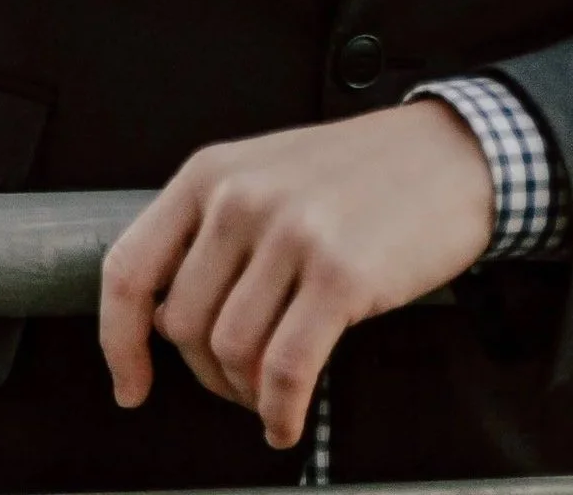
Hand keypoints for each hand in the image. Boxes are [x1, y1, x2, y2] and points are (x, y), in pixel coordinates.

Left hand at [99, 100, 494, 448]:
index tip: (130, 382)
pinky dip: (280, 411)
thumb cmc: (366, 172)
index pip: (129, 269)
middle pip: (182, 326)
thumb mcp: (269, 175)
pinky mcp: (340, 275)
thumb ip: (214, 231)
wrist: (454, 154)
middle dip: (207, 375)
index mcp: (212, 174)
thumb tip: (169, 319)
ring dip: (246, 395)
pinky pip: (285, 369)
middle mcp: (242, 199)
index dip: (118, 342)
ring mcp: (291, 235)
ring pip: (231, 353)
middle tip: (237, 385)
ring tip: (270, 398)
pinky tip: (288, 418)